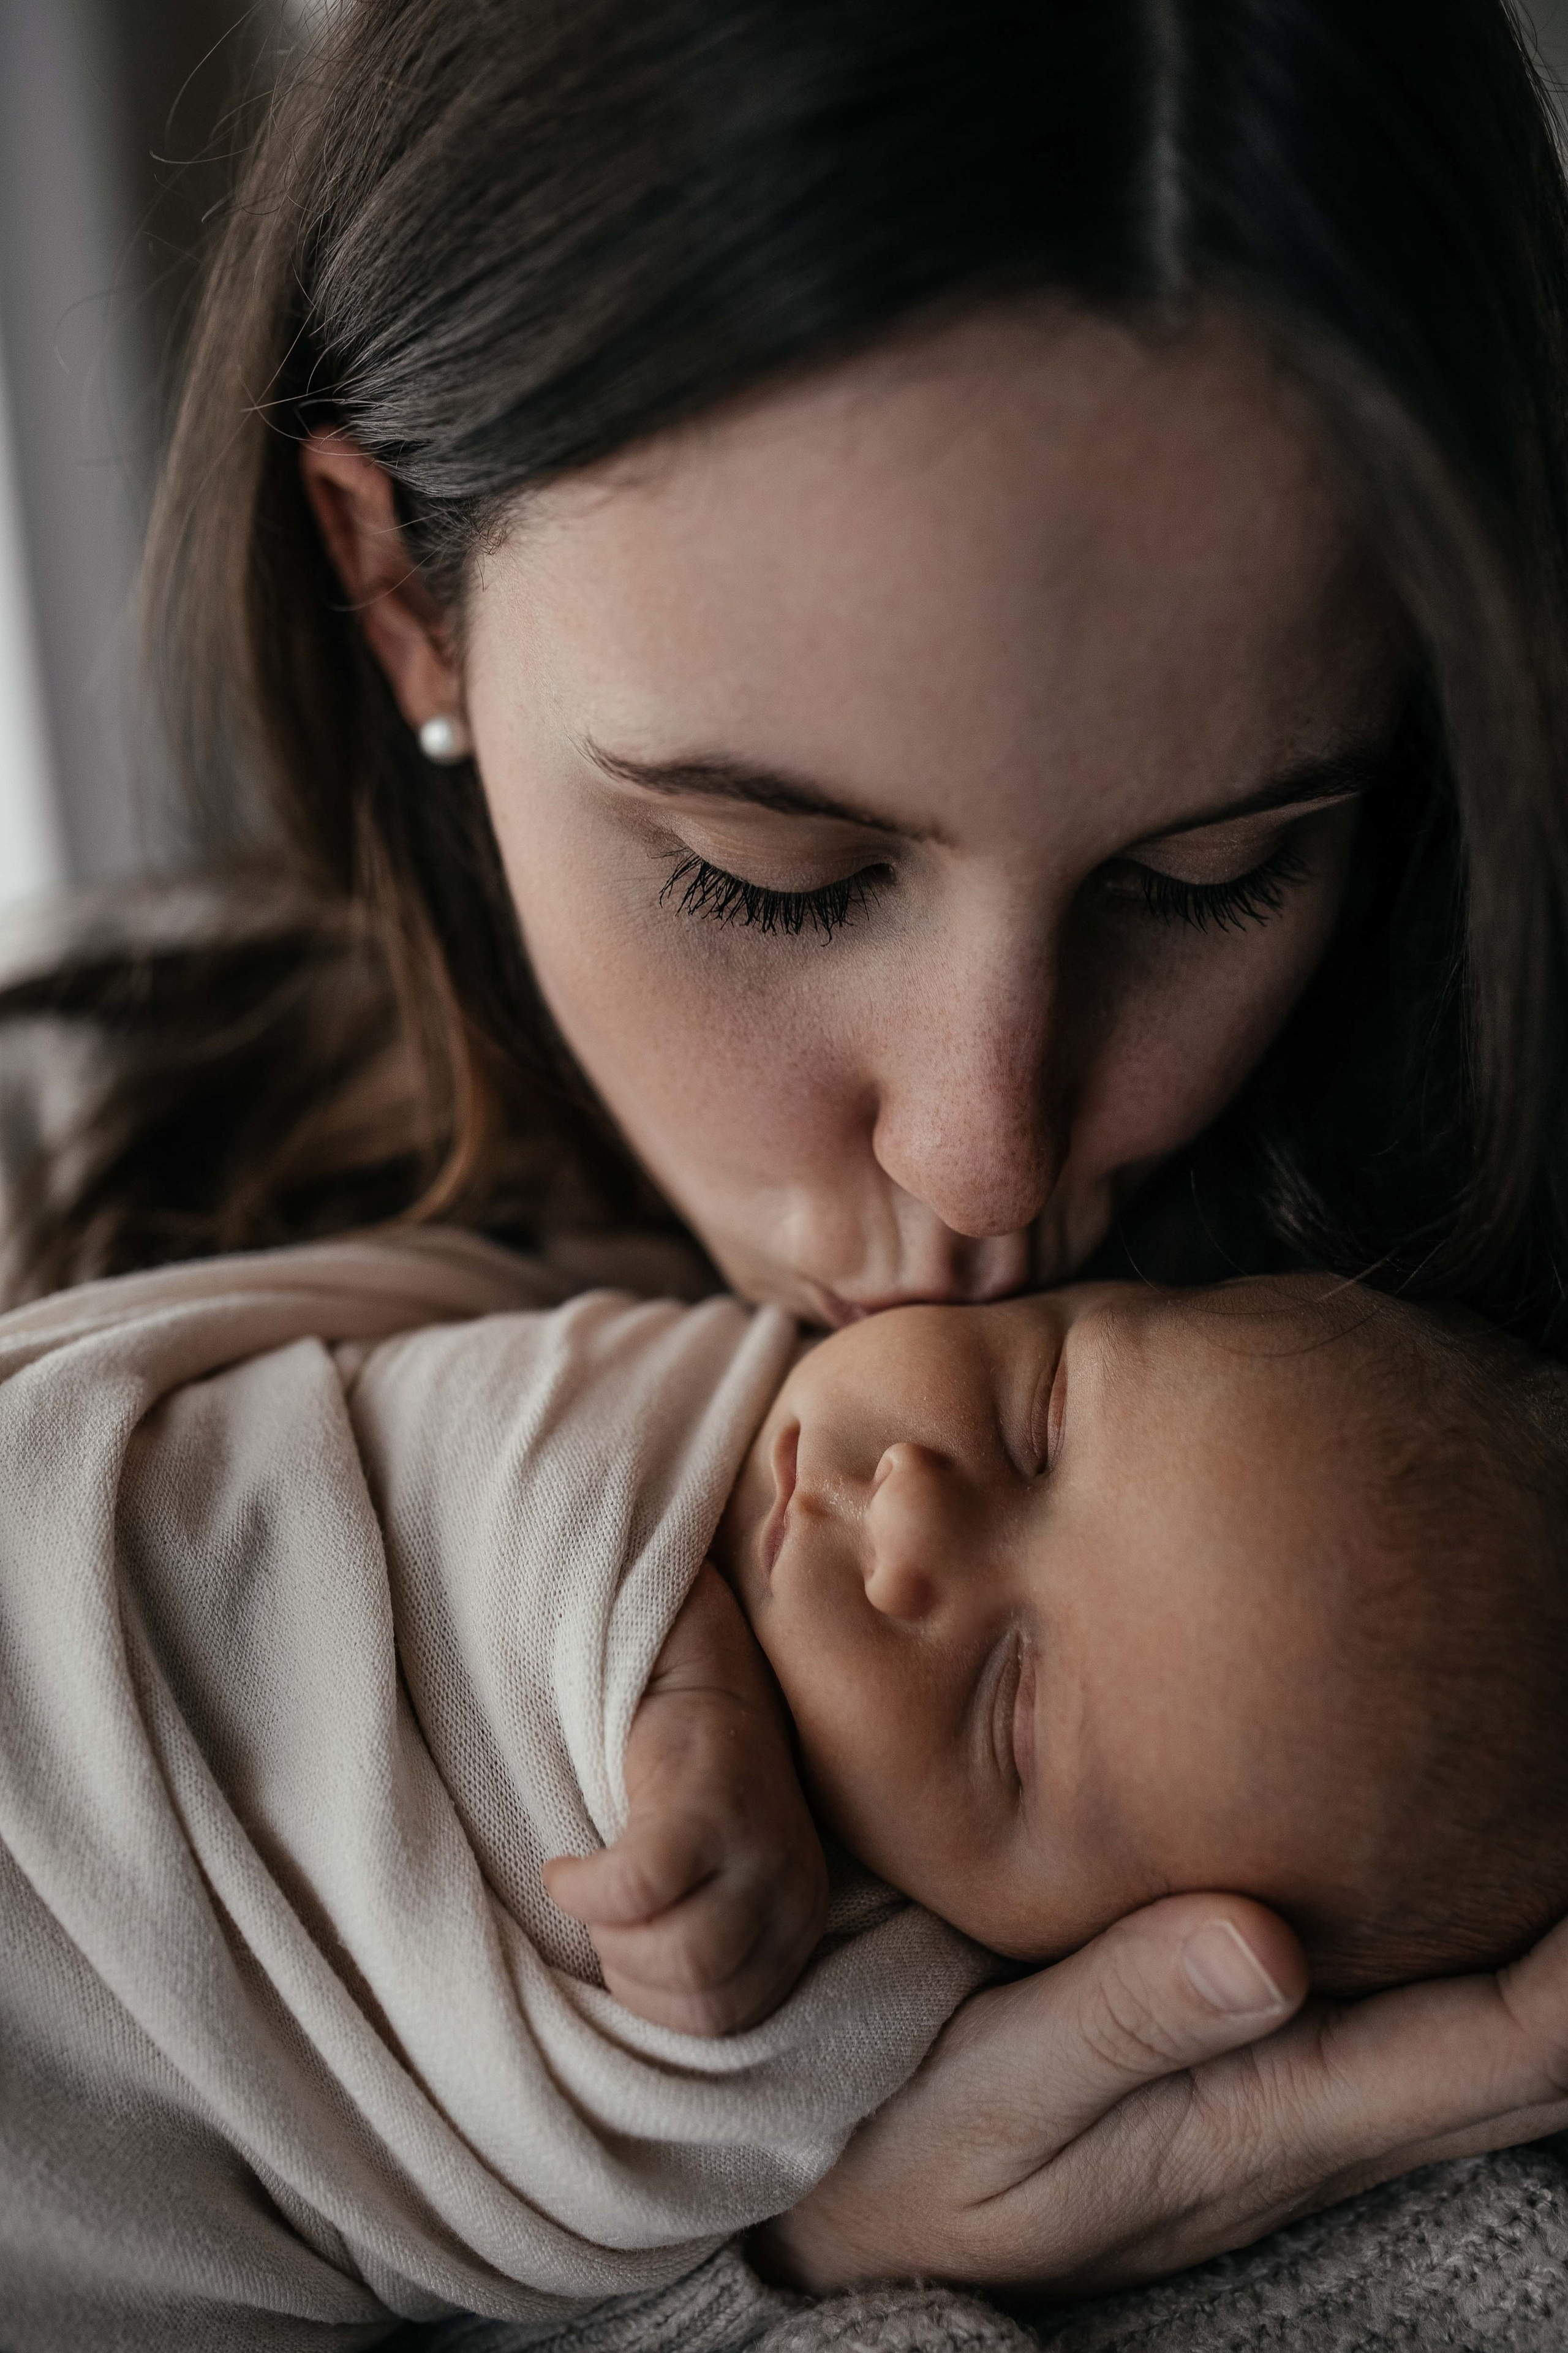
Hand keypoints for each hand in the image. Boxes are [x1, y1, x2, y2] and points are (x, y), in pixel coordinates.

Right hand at [544, 1561, 828, 2036]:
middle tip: (602, 1923)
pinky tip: (564, 1867)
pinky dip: (585, 1890)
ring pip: (678, 1955)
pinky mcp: (709, 1803)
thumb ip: (705, 1944)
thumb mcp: (717, 1883)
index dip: (655, 2002)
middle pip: (702, 1999)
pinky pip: (635, 1888)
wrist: (694, 1671)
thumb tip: (649, 2017)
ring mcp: (760, 1845)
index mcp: (798, 1921)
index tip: (622, 1951)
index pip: (728, 2021)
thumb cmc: (689, 1794)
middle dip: (631, 1977)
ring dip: (609, 1937)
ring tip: (589, 1892)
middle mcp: (794, 1889)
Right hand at [755, 1891, 1567, 2295]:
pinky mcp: (1248, 2082)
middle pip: (1525, 2061)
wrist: (841, 2225)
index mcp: (1265, 2118)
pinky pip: (1413, 2030)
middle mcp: (1309, 2122)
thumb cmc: (900, 2148)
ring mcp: (1289, 2112)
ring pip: (1481, 2050)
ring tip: (1551, 1822)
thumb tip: (1273, 1942)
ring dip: (1544, 1952)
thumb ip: (1119, 2020)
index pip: (1495, 2051)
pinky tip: (1452, 1874)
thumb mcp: (987, 2096)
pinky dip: (1472, 1959)